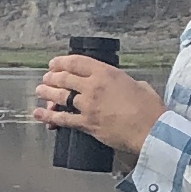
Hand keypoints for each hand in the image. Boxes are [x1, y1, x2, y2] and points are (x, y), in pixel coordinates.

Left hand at [37, 50, 164, 159]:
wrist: (150, 129)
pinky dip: (48, 115)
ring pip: (60, 96)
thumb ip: (126, 82)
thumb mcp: (139, 85)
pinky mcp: (87, 124)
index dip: (62, 62)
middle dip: (52, 77)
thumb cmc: (149, 108)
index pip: (77, 62)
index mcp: (106, 73)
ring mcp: (88, 105)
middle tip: (46, 78)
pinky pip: (63, 118)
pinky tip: (39, 113)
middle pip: (64, 78)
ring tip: (39, 90)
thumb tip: (125, 85)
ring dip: (47, 92)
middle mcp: (93, 86)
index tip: (55, 63)